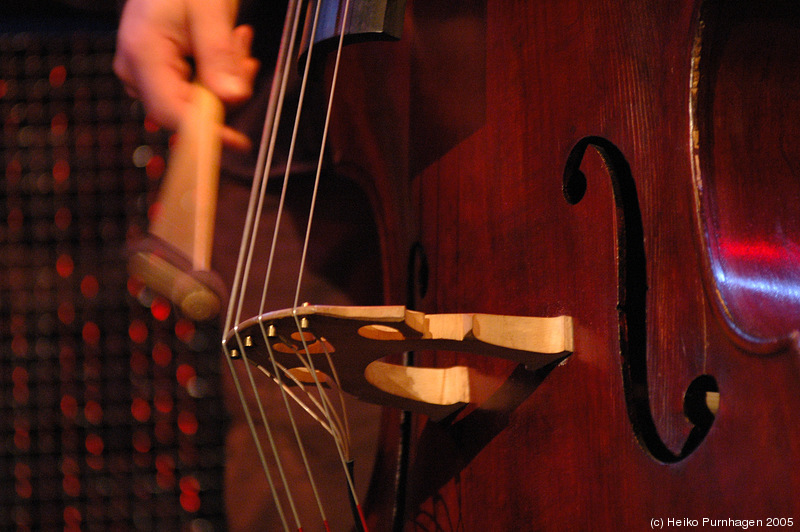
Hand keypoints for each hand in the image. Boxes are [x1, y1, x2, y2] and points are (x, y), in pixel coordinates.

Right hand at [114, 0, 259, 148]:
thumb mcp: (208, 10)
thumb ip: (218, 54)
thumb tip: (231, 98)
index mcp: (143, 54)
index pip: (172, 112)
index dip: (206, 131)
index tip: (237, 141)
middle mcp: (137, 70)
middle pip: (189, 109)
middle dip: (226, 90)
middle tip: (246, 58)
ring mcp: (145, 72)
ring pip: (197, 99)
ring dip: (225, 78)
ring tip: (236, 41)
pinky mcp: (157, 71)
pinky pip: (193, 88)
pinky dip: (217, 73)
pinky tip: (226, 46)